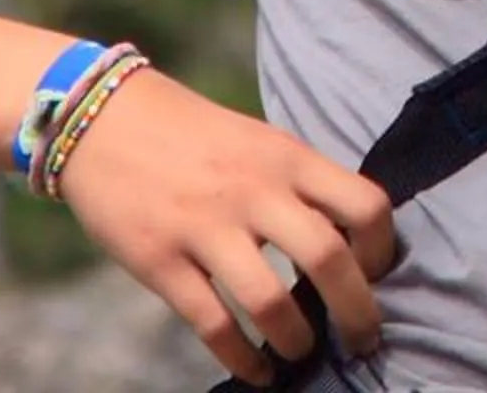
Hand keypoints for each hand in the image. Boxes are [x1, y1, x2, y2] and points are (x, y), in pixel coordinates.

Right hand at [52, 69, 397, 381]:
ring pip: (271, 302)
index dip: (382, 250)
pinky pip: (213, 325)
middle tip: (363, 340)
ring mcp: (204, 227)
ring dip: (297, 341)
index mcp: (287, 157)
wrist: (104, 119)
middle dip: (357, 313)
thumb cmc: (195, 136)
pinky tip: (256, 370)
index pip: (364, 205)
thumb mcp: (261, 142)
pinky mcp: (159, 260)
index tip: (377, 275)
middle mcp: (253, 190)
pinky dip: (243, 358)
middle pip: (328, 258)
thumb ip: (302, 184)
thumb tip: (350, 244)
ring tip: (301, 353)